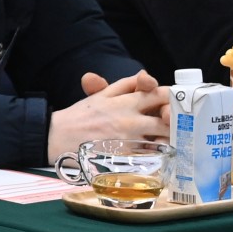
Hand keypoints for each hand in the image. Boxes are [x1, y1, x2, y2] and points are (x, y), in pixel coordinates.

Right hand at [47, 70, 170, 163]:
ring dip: (169, 138)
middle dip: (175, 119)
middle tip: (173, 123)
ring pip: (163, 138)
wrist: (57, 137)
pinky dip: (157, 153)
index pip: (159, 94)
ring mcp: (129, 139)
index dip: (171, 97)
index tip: (171, 102)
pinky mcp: (126, 156)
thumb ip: (124, 85)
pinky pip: (151, 155)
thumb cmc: (78, 117)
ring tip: (168, 139)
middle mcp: (130, 119)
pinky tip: (156, 154)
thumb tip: (144, 75)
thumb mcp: (100, 95)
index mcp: (124, 102)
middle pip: (167, 117)